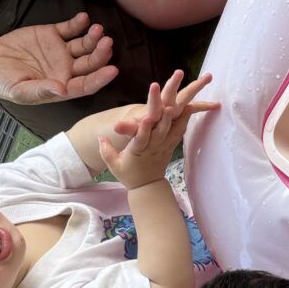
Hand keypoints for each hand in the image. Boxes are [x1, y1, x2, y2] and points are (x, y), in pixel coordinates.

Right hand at [0, 13, 117, 104]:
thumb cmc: (5, 83)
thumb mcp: (21, 91)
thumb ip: (42, 90)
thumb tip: (63, 91)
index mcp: (63, 86)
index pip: (87, 84)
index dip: (100, 78)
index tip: (112, 70)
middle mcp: (67, 69)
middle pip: (90, 62)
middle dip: (101, 53)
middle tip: (107, 42)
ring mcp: (62, 51)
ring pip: (84, 44)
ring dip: (93, 37)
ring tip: (97, 29)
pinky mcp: (53, 34)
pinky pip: (70, 28)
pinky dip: (78, 23)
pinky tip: (83, 19)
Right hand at [103, 72, 218, 186]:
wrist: (147, 187)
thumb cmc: (129, 175)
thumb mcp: (113, 165)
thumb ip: (106, 150)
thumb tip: (100, 136)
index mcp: (138, 152)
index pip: (141, 139)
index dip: (144, 128)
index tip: (146, 117)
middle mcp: (153, 148)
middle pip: (159, 131)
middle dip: (162, 114)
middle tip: (165, 100)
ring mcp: (164, 148)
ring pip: (173, 131)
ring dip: (178, 117)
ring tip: (184, 102)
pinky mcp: (171, 147)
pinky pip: (179, 133)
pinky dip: (184, 121)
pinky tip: (188, 109)